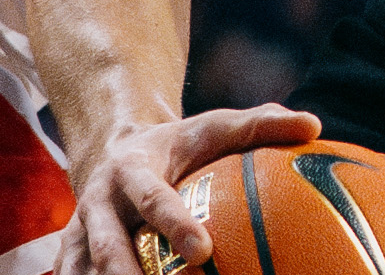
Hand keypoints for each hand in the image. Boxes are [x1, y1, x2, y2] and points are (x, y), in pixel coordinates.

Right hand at [61, 104, 321, 274]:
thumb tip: (312, 126)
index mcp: (130, 170)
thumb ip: (259, 125)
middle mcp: (97, 206)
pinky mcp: (72, 262)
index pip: (152, 198)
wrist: (113, 150)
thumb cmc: (180, 145)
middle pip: (106, 248)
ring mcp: (78, 238)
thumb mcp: (213, 127)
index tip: (203, 250)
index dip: (173, 224)